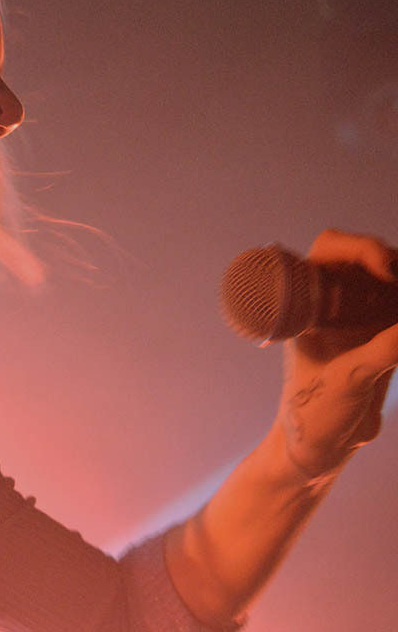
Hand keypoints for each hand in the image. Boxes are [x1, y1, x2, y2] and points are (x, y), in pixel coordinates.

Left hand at [277, 229, 397, 480]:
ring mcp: (359, 317)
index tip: (386, 268)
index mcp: (308, 302)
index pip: (330, 249)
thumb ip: (386, 350)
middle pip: (369, 257)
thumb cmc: (315, 413)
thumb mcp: (351, 380)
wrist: (319, 449)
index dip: (360, 247)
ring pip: (392, 280)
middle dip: (393, 262)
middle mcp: (333, 302)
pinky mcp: (383, 336)